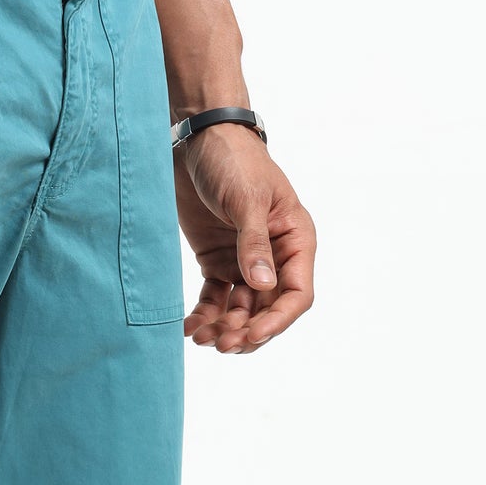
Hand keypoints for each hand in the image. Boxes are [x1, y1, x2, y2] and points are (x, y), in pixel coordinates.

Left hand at [175, 126, 316, 353]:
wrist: (199, 140)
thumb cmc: (234, 160)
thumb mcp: (246, 200)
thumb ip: (253, 244)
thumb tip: (262, 286)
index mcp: (295, 239)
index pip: (296, 293)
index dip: (277, 320)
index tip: (252, 335)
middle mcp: (274, 256)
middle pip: (267, 309)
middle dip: (247, 331)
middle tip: (222, 345)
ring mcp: (244, 261)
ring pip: (240, 310)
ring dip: (224, 328)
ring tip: (203, 340)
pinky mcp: (217, 262)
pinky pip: (214, 299)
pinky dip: (204, 316)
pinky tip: (189, 328)